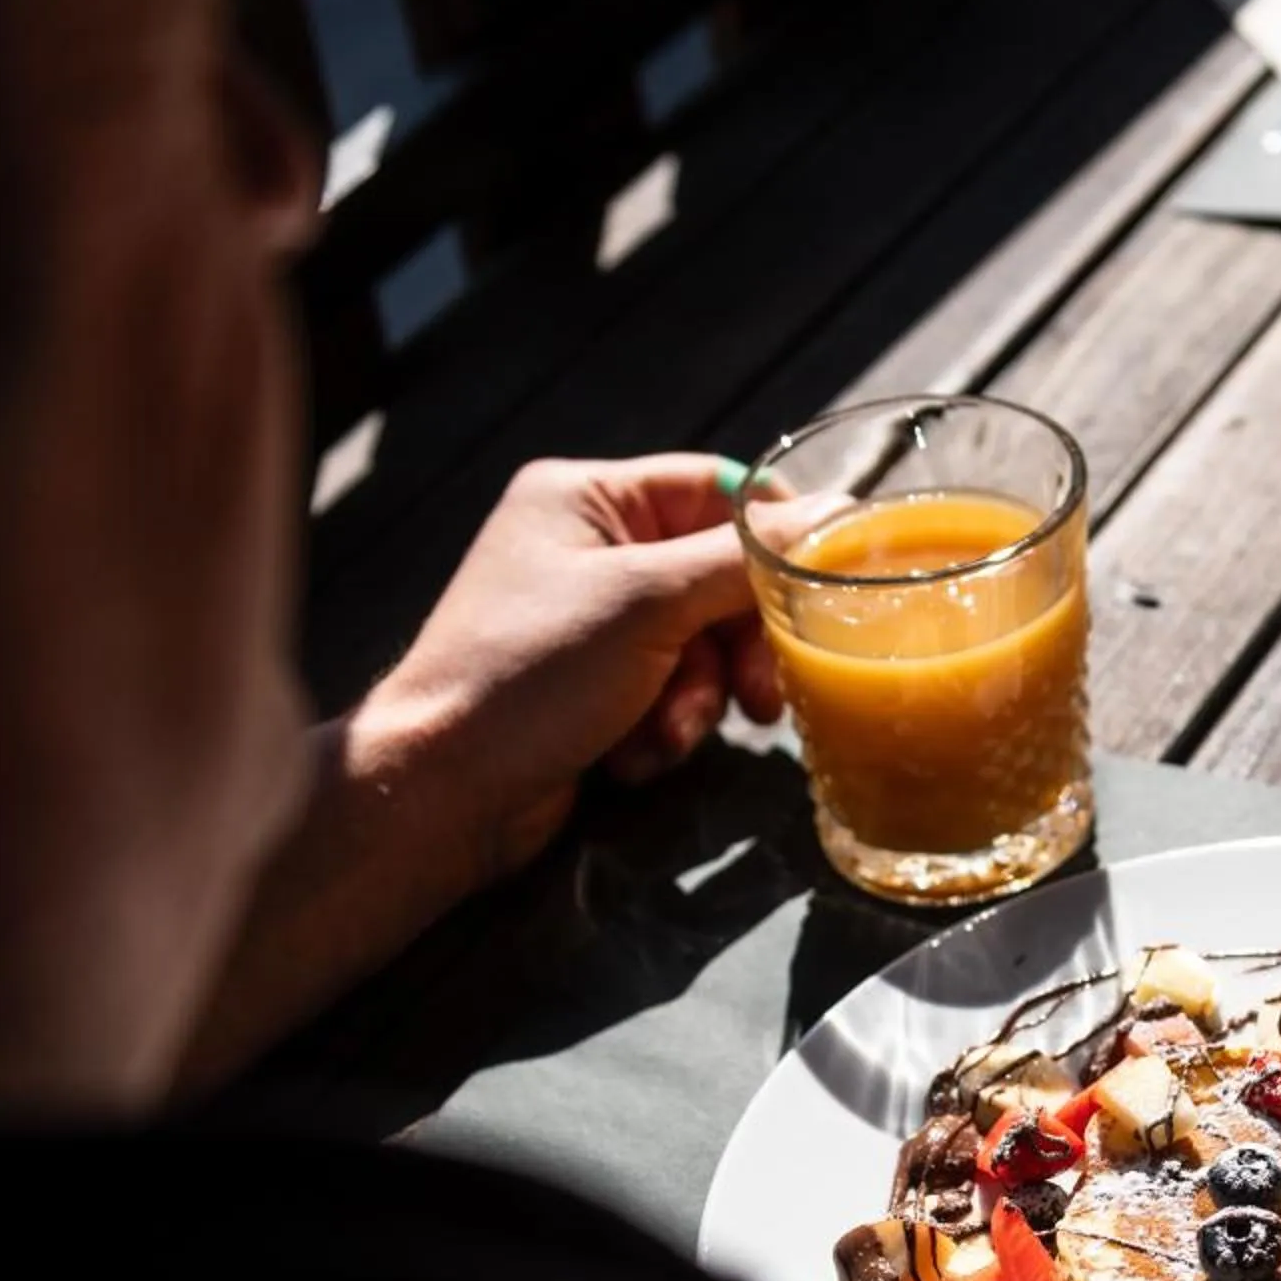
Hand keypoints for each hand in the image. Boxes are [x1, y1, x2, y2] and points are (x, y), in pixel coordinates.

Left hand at [371, 453, 812, 879]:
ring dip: (698, 700)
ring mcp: (589, 623)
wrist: (444, 790)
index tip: (818, 589)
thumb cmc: (531, 674)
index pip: (715, 490)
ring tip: (667, 734)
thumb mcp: (647, 604)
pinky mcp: (592, 689)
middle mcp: (588, 550)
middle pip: (715, 578)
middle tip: (760, 695)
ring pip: (700, 647)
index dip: (774, 538)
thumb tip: (836, 516)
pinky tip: (631, 757)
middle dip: (736, 645)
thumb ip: (742, 560)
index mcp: (587, 498)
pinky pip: (667, 694)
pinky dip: (663, 729)